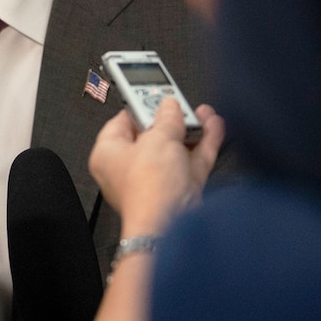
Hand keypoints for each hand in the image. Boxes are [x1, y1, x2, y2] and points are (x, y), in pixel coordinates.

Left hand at [88, 99, 223, 235]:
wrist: (171, 226)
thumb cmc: (149, 189)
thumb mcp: (157, 138)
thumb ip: (166, 118)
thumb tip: (170, 106)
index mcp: (108, 154)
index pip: (120, 122)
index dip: (138, 106)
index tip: (153, 94)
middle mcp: (129, 169)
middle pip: (151, 135)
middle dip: (170, 118)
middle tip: (181, 102)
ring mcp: (155, 180)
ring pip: (174, 148)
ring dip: (190, 129)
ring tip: (202, 111)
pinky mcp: (178, 191)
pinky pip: (190, 161)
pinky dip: (202, 144)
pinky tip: (213, 126)